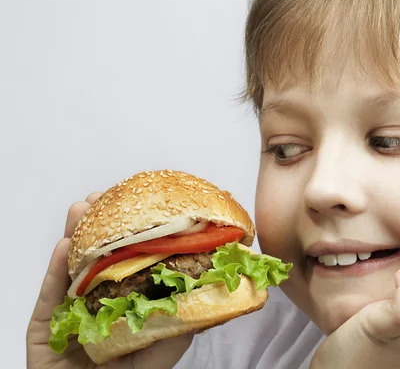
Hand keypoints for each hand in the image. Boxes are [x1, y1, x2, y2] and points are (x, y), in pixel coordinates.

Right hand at [26, 193, 194, 368]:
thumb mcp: (162, 349)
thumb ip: (182, 321)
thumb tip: (208, 289)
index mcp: (122, 301)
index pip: (126, 261)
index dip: (131, 234)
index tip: (139, 205)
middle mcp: (95, 300)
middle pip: (95, 255)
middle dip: (99, 223)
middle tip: (104, 196)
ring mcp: (68, 309)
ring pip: (70, 266)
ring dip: (75, 234)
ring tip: (82, 208)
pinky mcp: (44, 325)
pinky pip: (47, 294)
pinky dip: (55, 270)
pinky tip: (64, 247)